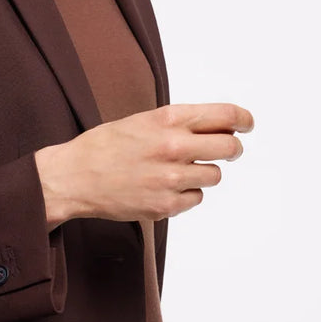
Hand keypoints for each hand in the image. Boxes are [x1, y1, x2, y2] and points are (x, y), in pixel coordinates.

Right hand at [34, 102, 253, 229]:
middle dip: (232, 149)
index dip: (244, 120)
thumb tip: (219, 128)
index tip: (247, 124)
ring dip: (203, 173)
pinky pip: (196, 198)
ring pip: (214, 176)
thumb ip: (179, 123)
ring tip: (176, 171)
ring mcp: (170, 178)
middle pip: (230, 147)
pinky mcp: (166, 205)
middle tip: (226, 151)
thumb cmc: (104, 146)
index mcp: (167, 119)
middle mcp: (173, 146)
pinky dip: (186, 194)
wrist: (73, 177)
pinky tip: (163, 187)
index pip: (226, 115)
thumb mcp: (142, 121)